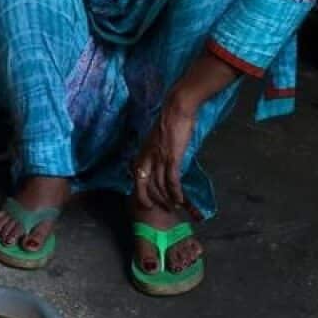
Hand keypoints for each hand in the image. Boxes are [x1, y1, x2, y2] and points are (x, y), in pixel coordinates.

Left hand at [132, 96, 196, 211]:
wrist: (177, 109)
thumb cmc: (170, 122)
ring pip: (159, 185)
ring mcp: (158, 158)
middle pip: (145, 186)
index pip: (136, 178)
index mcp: (142, 153)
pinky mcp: (171, 157)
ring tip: (174, 206)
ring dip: (167, 198)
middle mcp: (146, 157)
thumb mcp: (156, 139)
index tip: (148, 202)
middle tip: (163, 208)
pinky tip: (180, 199)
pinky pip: (172, 180)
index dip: (141, 193)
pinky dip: (176, 192)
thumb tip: (159, 163)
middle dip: (153, 200)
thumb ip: (154, 152)